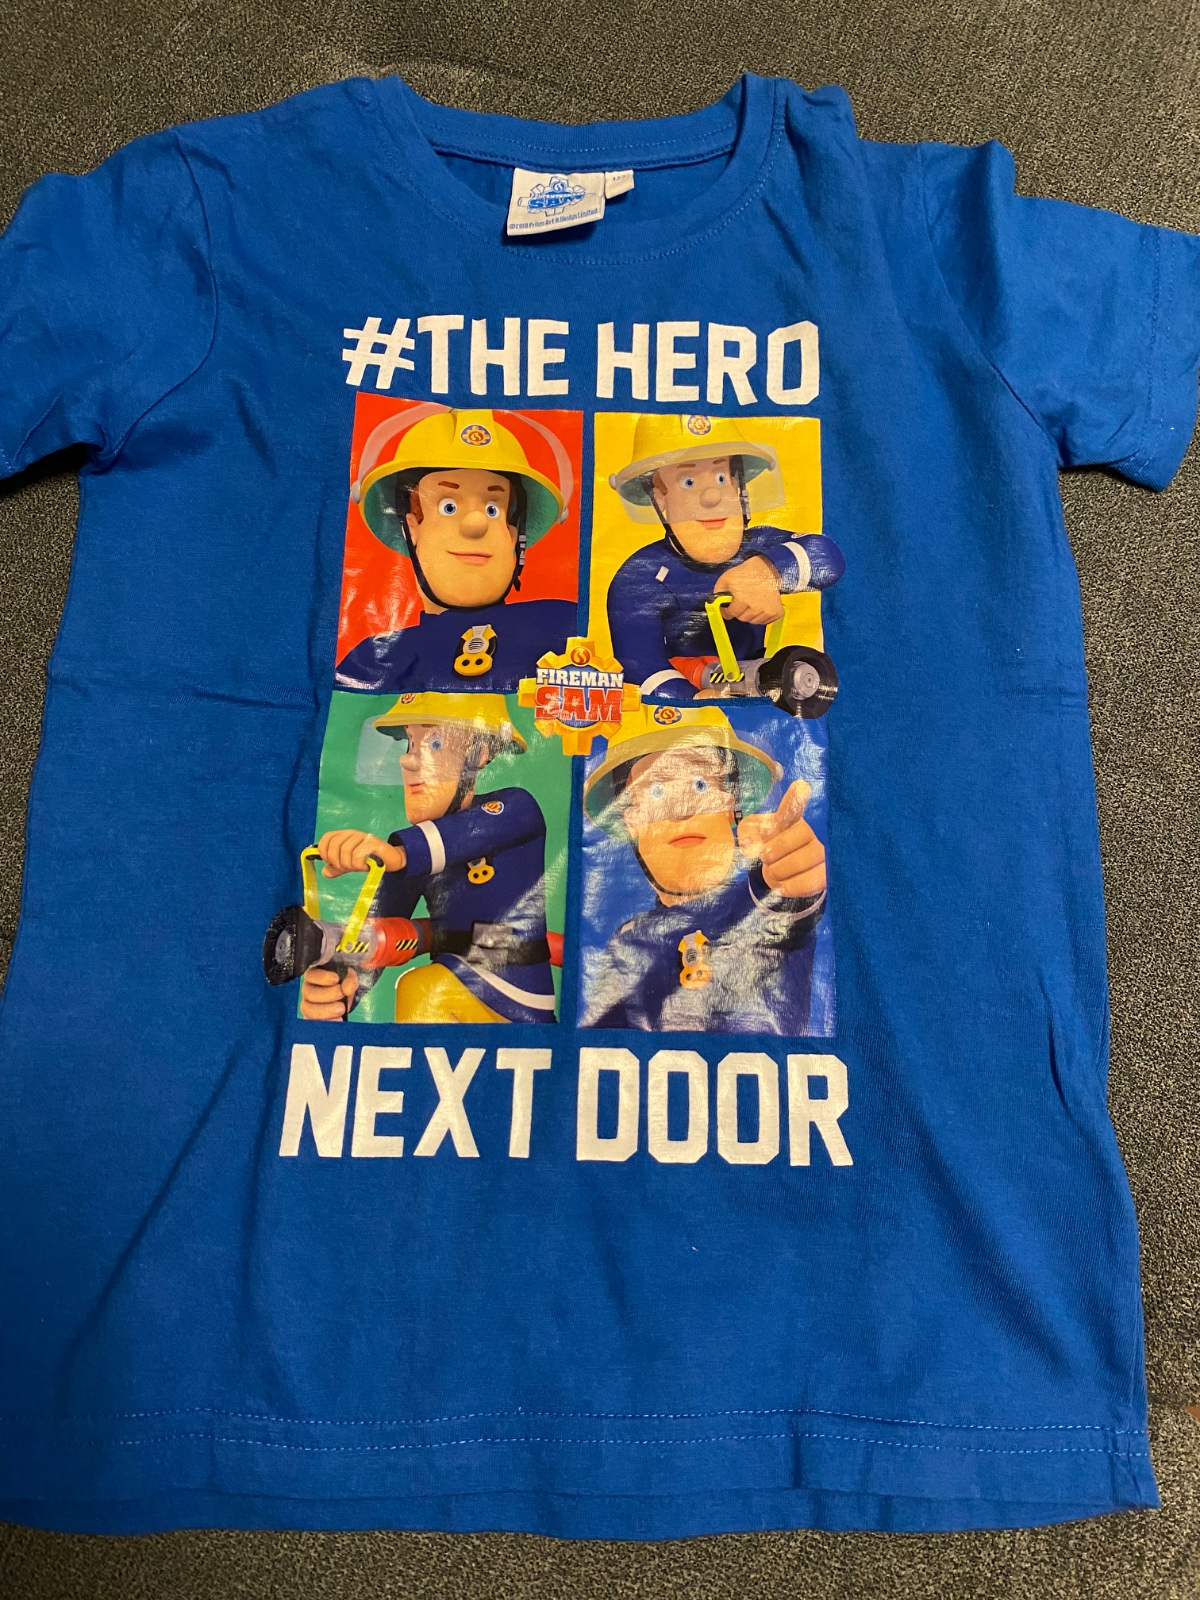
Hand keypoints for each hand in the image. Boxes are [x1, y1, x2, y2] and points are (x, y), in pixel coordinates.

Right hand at [300, 966, 358, 1020]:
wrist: (345, 998)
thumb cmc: (344, 984)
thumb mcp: (350, 979)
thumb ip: (350, 980)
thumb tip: (347, 989)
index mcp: (314, 975)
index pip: (311, 975)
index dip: (322, 977)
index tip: (336, 979)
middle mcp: (307, 989)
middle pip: (309, 993)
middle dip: (327, 994)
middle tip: (342, 994)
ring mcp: (307, 1004)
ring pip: (308, 1009)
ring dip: (326, 1010)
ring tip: (341, 1009)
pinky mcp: (311, 1018)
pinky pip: (313, 1022)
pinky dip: (326, 1022)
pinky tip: (338, 1019)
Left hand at [316, 829, 404, 877]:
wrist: (390, 859)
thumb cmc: (368, 860)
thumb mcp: (349, 864)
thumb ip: (336, 868)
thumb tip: (325, 872)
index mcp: (344, 835)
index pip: (327, 838)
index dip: (324, 851)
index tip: (331, 862)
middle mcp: (352, 833)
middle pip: (335, 845)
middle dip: (337, 861)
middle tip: (346, 868)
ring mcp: (363, 837)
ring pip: (346, 851)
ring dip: (349, 865)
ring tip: (357, 867)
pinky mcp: (372, 843)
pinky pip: (358, 856)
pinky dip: (359, 865)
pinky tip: (365, 867)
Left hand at [715, 555, 784, 624]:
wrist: (766, 567)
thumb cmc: (745, 573)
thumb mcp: (726, 579)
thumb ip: (717, 593)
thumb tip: (714, 605)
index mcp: (742, 600)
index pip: (731, 614)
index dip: (728, 610)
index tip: (729, 606)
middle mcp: (756, 608)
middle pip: (742, 619)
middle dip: (740, 612)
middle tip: (742, 601)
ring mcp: (768, 610)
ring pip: (754, 621)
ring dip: (751, 615)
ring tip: (752, 602)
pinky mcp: (777, 611)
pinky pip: (767, 621)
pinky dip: (763, 616)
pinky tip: (762, 606)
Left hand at [738, 779, 825, 898]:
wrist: (785, 876)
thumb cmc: (772, 852)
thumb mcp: (758, 840)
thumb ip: (751, 834)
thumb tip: (748, 839)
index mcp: (792, 821)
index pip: (794, 807)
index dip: (797, 797)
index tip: (800, 785)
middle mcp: (812, 833)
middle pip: (802, 833)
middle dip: (778, 849)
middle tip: (766, 858)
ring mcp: (823, 853)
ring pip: (808, 857)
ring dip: (783, 870)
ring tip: (774, 873)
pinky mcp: (827, 874)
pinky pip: (813, 880)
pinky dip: (793, 885)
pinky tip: (783, 886)